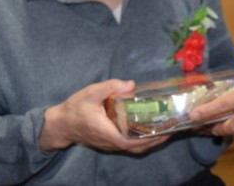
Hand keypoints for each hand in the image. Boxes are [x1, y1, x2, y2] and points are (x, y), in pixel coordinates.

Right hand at [38, 79, 168, 153]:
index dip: (147, 139)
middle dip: (155, 141)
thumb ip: (110, 86)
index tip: (163, 133)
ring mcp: (109, 145)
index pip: (129, 141)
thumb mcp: (91, 93)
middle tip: (172, 130)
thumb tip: (131, 84)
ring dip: (150, 142)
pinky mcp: (109, 142)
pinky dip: (141, 141)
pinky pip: (128, 145)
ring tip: (165, 131)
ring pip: (133, 148)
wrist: (61, 124)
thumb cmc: (75, 108)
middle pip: (136, 148)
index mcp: (106, 132)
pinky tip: (149, 131)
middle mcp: (109, 142)